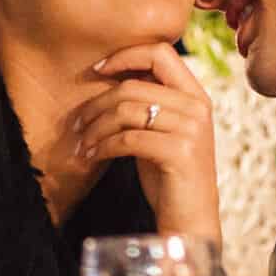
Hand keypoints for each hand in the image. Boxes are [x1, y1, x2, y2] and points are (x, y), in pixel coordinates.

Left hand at [73, 43, 220, 240]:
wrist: (189, 222)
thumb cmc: (168, 176)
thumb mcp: (160, 131)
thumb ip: (146, 103)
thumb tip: (108, 77)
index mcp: (195, 96)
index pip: (161, 52)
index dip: (125, 55)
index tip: (97, 70)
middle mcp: (198, 107)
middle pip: (133, 85)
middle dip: (96, 103)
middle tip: (76, 123)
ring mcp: (192, 129)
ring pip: (126, 111)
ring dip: (95, 127)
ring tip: (81, 143)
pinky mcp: (180, 152)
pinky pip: (127, 139)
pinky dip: (102, 146)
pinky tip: (92, 155)